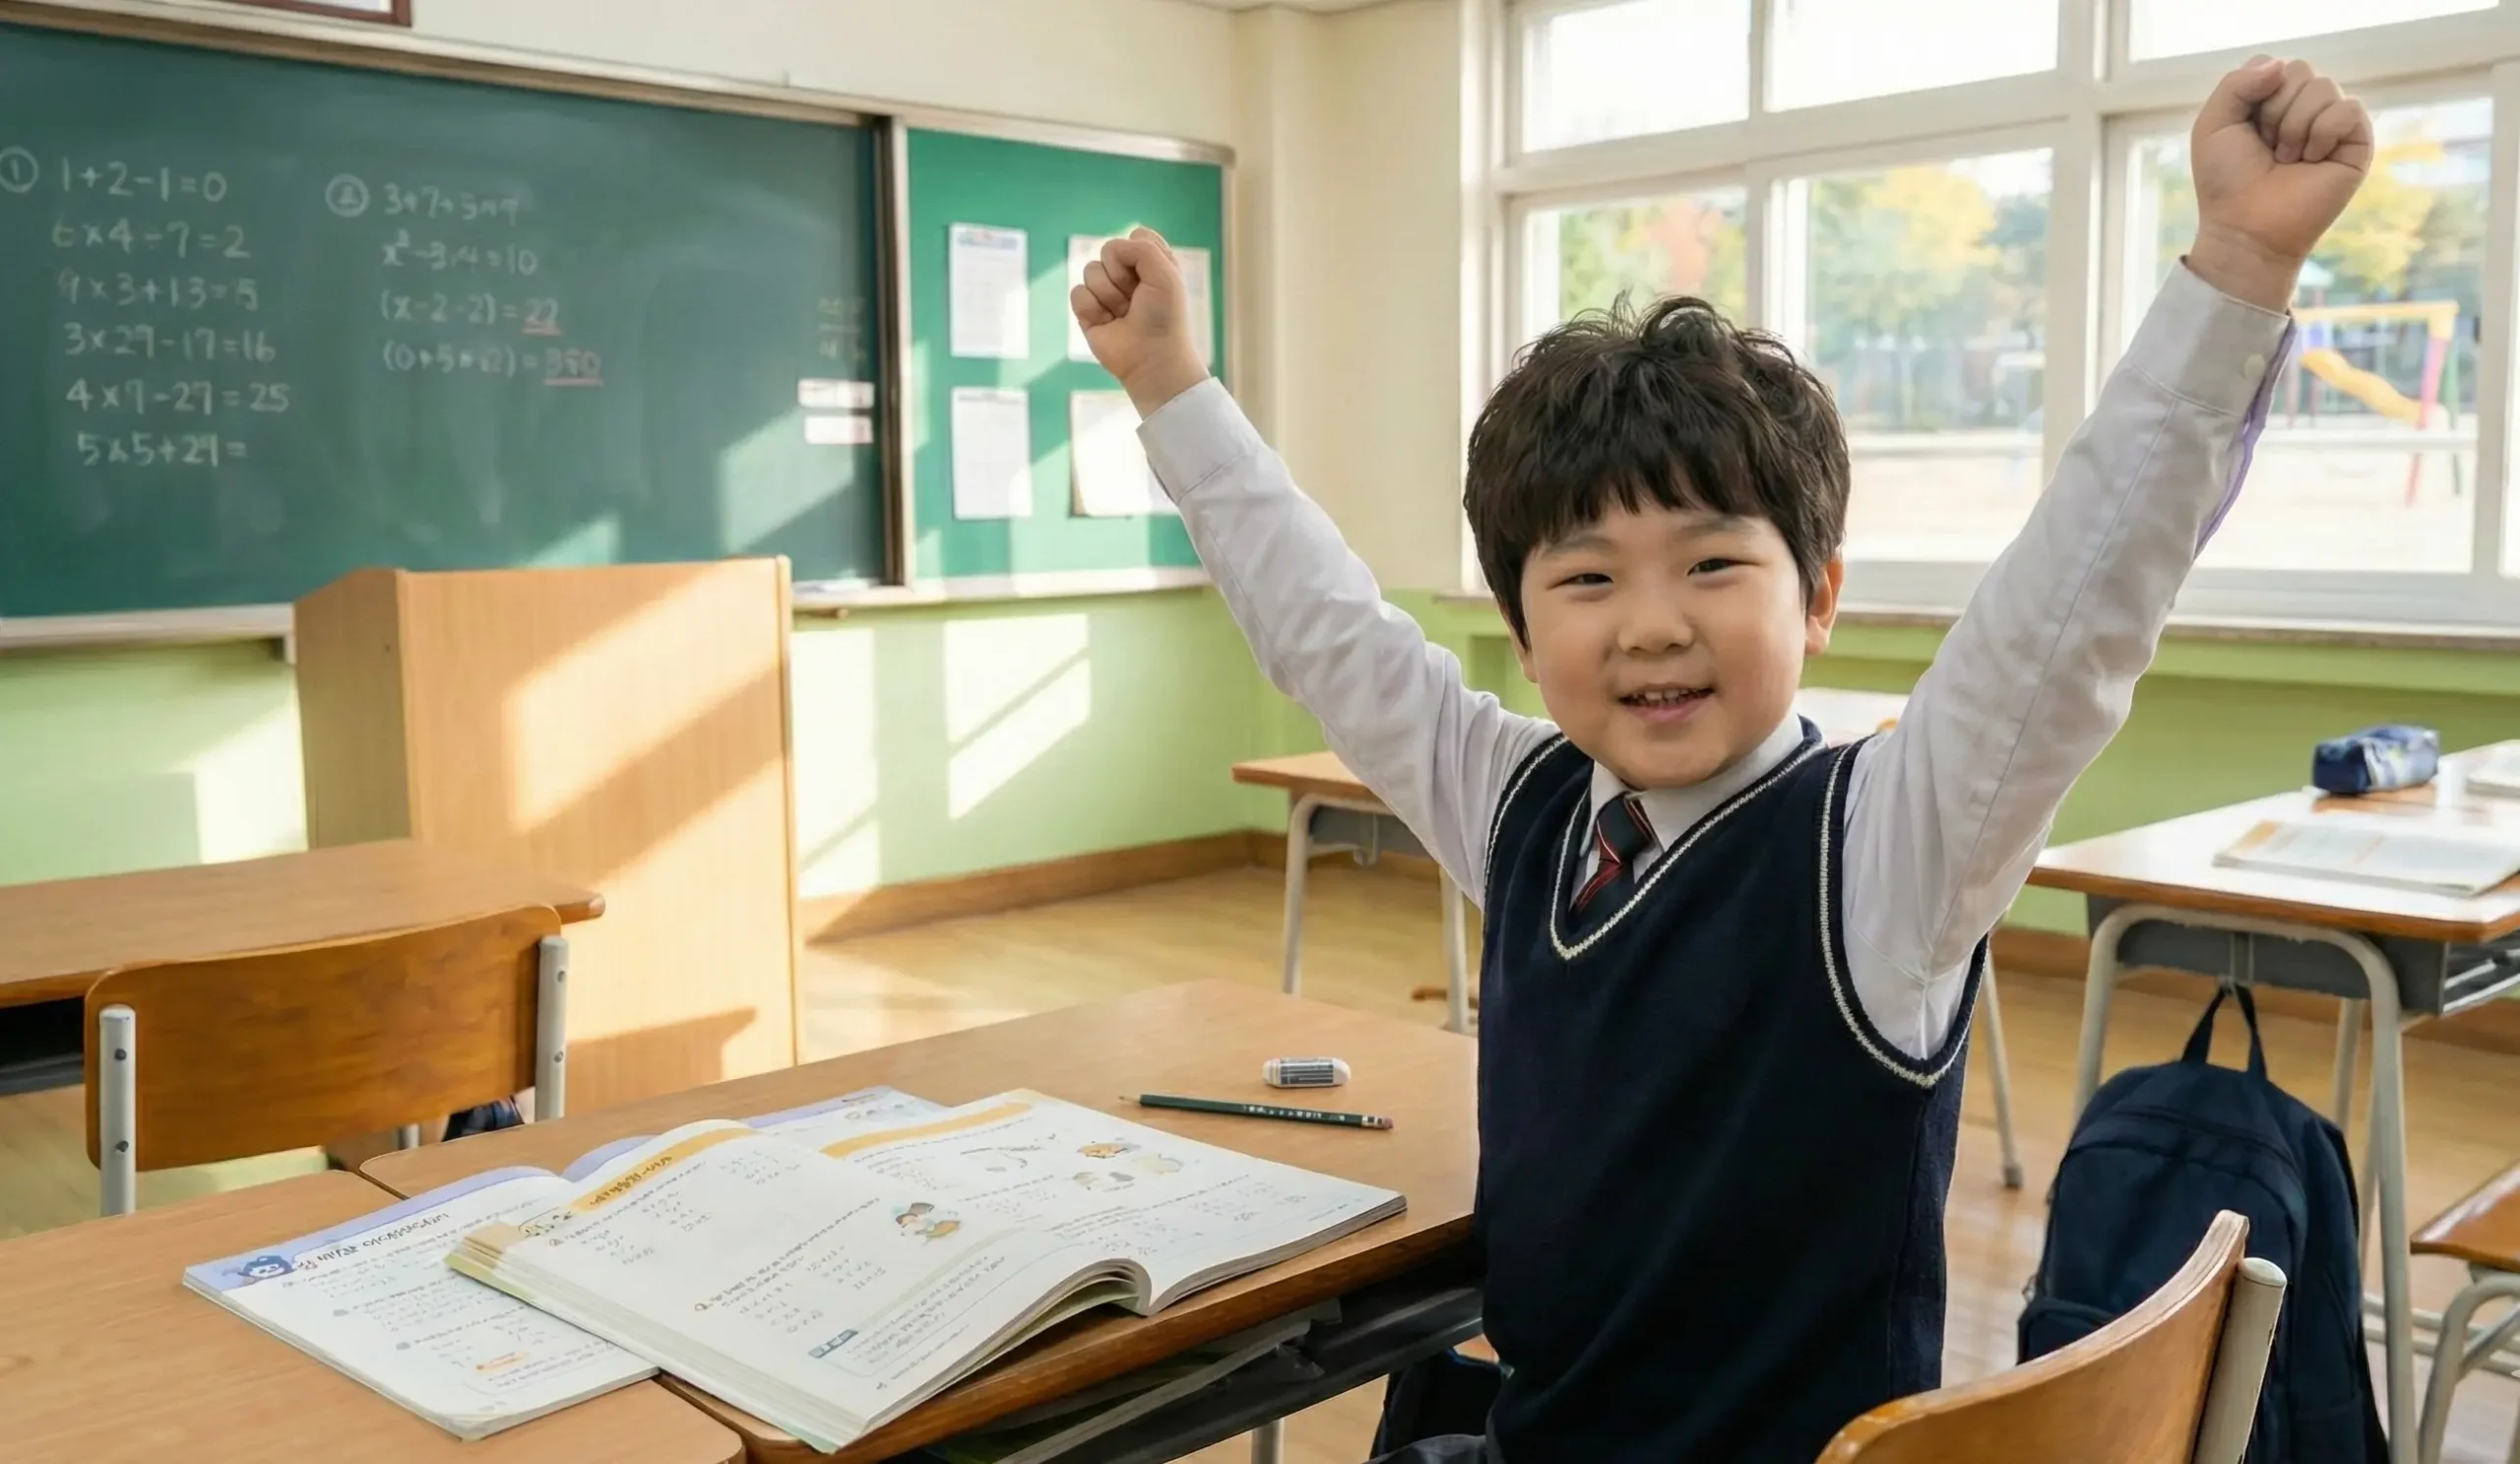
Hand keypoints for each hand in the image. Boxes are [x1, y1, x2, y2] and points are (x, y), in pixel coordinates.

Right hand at [1071, 226, 1207, 415]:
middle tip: (1137, 299)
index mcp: (1151, 263)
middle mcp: (1128, 275)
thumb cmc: (1165, 316)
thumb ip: (1141, 247)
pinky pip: (1077, 292)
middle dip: (1122, 275)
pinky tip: (1107, 323)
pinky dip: (1092, 307)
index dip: (1140, 253)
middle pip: (1108, 250)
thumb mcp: (1166, 272)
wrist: (1152, 357)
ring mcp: (1106, 292)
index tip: (1154, 275)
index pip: (1136, 236)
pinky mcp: (1088, 311)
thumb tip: (1111, 250)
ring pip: (1090, 270)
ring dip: (1109, 294)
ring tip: (1124, 313)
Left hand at [2186, 56, 2372, 311]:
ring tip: (2288, 159)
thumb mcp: (2213, 124)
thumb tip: (2282, 66)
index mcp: (2270, 99)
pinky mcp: (2356, 140)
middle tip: (2268, 148)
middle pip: (2299, 69)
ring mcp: (2331, 122)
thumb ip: (2236, 83)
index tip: (2244, 131)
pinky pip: (2349, 108)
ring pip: (2324, 87)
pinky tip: (2312, 161)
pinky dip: (2323, 134)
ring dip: (2295, 127)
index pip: (2271, 64)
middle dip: (2275, 111)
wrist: (2248, 226)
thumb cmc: (2227, 181)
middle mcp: (2303, 106)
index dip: (2253, 95)